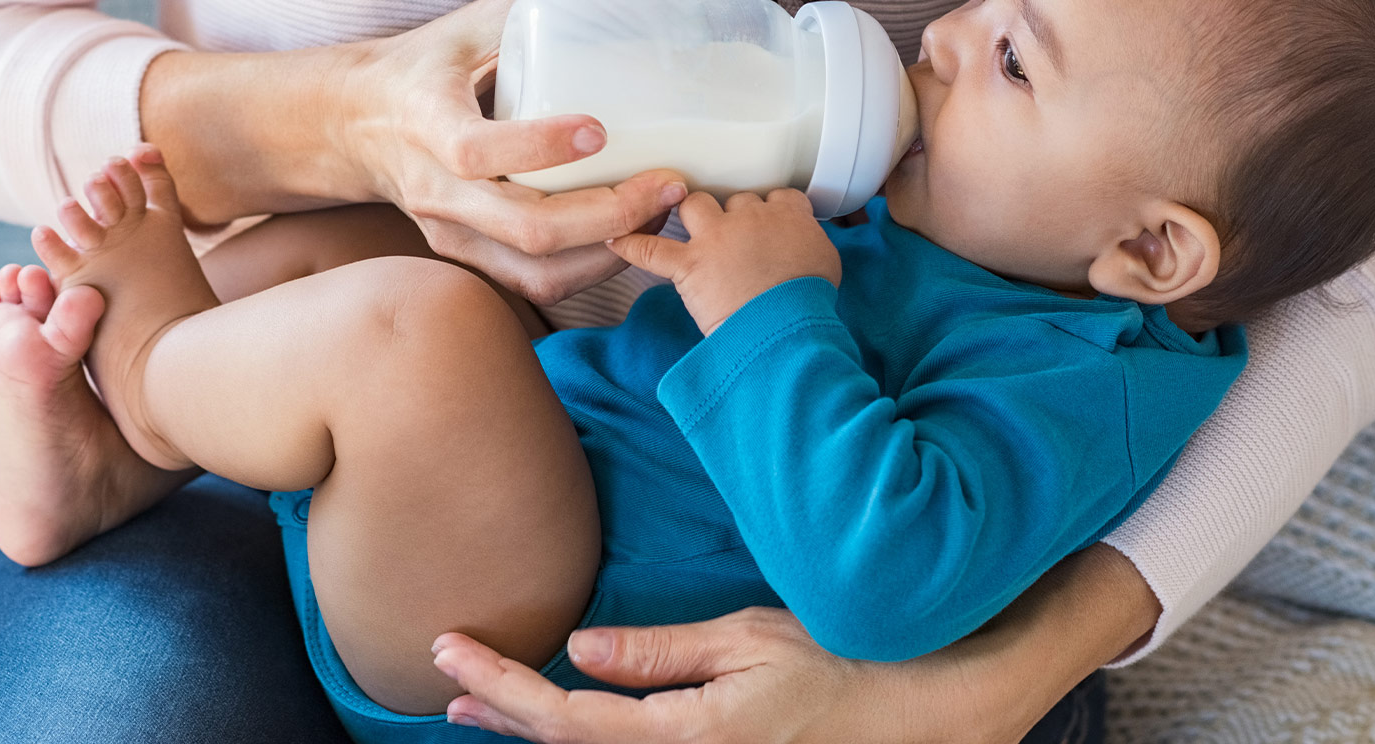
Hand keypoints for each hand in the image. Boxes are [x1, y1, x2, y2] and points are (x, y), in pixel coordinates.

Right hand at [341, 0, 691, 303]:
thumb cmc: (435, 62)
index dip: (539, 147)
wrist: (360, 121)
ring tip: (661, 212)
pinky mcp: (469, 256)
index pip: (475, 151)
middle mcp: (435, 188)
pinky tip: (631, 234)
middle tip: (670, 184)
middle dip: (611, 214)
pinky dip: (593, 268)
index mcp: (427, 120)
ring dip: (612, 250)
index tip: (600, 131)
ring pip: (539, 269)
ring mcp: (451, 232)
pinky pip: (537, 283)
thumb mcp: (486, 13)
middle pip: (527, 228)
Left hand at [429, 545, 1160, 743]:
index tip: (448, 649)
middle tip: (445, 679)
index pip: (566, 719)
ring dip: (533, 731)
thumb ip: (659, 655)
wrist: (929, 712)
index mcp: (690, 736)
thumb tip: (581, 649)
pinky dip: (587, 734)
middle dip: (500, 714)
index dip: (500, 686)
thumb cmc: (847, 663)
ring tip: (478, 708)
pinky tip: (563, 719)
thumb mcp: (750, 641)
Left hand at [608, 189, 841, 332]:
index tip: (768, 221)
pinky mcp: (689, 265)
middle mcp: (749, 217)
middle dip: (732, 215)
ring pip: (694, 204)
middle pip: (735, 199)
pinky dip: (631, 245)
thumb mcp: (827, 263)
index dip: (770, 208)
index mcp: (787, 215)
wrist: (786, 324)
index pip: (777, 196)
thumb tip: (803, 250)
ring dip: (690, 212)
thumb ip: (811, 245)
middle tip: (733, 237)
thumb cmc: (810, 301)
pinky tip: (617, 241)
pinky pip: (650, 249)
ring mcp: (716, 238)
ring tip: (688, 224)